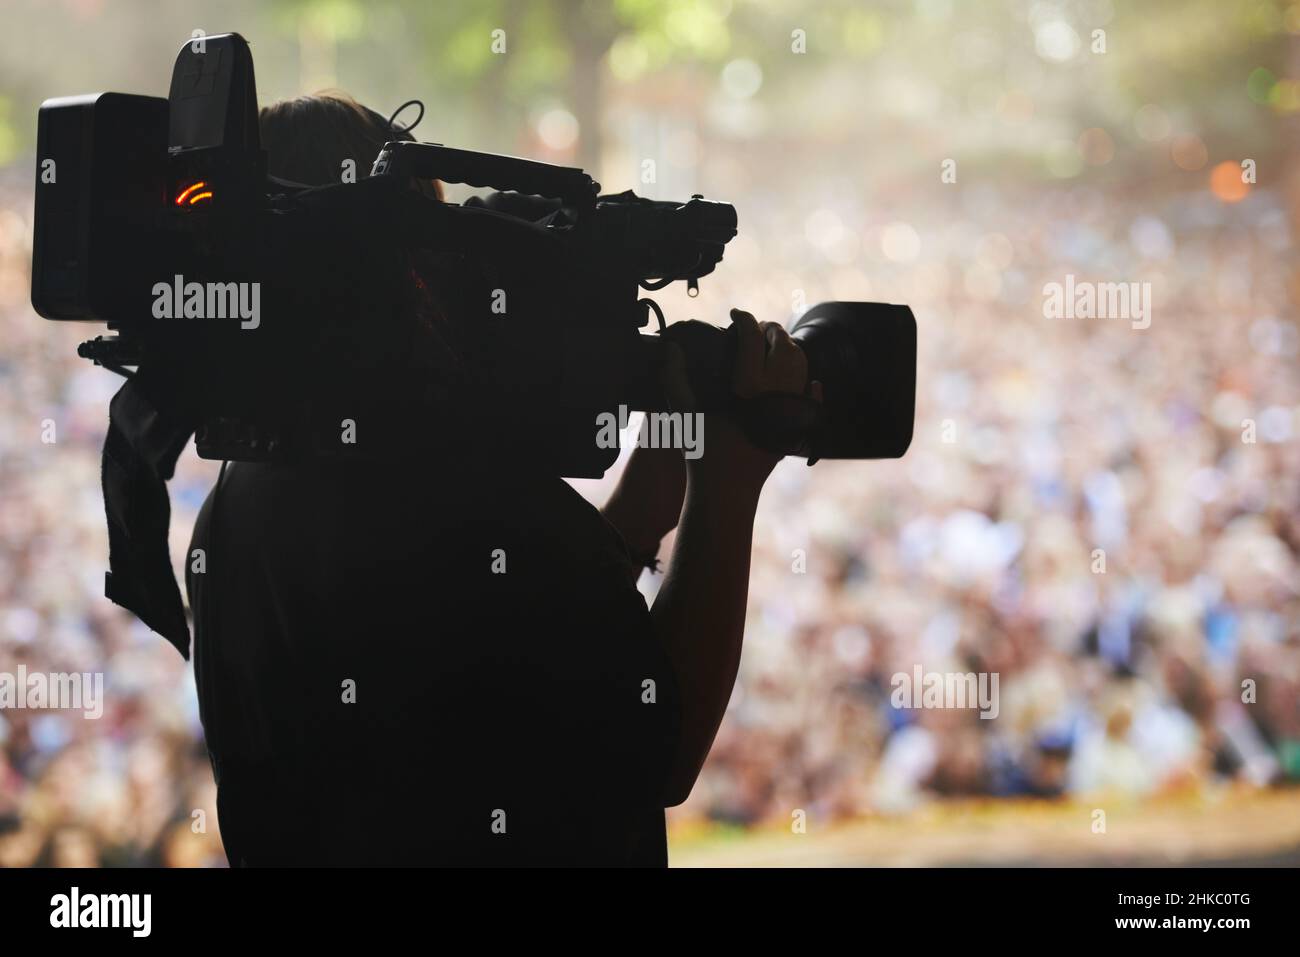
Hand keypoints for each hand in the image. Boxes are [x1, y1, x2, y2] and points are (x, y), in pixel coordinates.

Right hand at [691, 308, 820, 492]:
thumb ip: (674, 378)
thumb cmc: (702, 451)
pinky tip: (808, 380)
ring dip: (790, 349)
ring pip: (801, 365)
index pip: (752, 337)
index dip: (744, 318)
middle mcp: (775, 393)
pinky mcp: (797, 426)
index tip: (736, 314)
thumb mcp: (684, 412)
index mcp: (747, 386)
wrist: (728, 489)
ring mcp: (790, 409)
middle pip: (783, 345)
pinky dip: (809, 384)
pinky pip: (812, 397)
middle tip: (758, 327)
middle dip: (771, 330)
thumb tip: (671, 349)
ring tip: (775, 346)